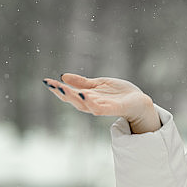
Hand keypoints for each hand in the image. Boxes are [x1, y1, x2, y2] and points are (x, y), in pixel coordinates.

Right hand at [42, 73, 160, 133]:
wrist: (139, 101)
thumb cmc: (119, 94)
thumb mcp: (98, 84)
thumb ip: (82, 83)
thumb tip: (63, 76)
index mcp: (87, 98)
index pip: (69, 94)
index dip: (58, 89)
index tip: (47, 81)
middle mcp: (92, 104)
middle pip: (73, 100)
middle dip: (61, 93)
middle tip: (51, 85)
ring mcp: (102, 108)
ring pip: (83, 105)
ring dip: (73, 97)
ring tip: (63, 89)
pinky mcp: (113, 109)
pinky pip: (99, 108)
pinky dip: (90, 103)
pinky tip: (83, 95)